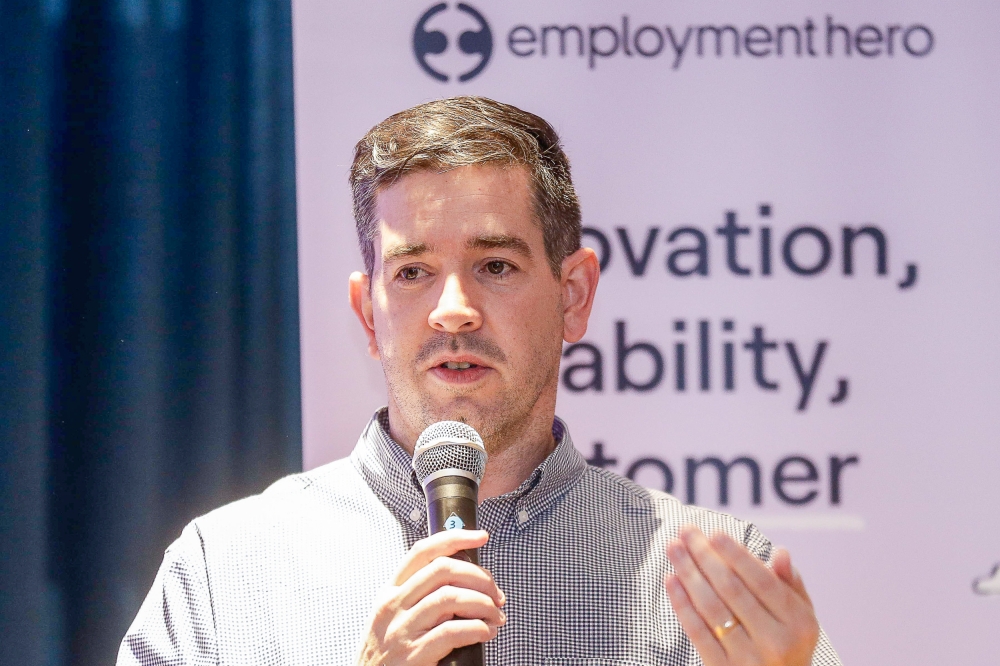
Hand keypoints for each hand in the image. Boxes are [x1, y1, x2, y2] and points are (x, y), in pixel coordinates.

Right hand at [358, 529, 505, 664]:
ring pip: (451, 598)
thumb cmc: (389, 653)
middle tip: (496, 594)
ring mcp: (402, 629)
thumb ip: (419, 595)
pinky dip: (477, 628)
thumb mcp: (394, 616)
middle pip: (443, 570)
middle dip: (479, 577)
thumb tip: (465, 577)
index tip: (481, 537)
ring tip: (496, 615)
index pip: (423, 551)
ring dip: (483, 604)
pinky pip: (453, 631)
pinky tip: (486, 632)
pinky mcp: (414, 655)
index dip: (455, 537)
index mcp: (390, 591)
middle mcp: (394, 605)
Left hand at [664, 525, 818, 665]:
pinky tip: (671, 580)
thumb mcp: (801, 618)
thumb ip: (790, 584)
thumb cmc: (788, 645)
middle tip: (685, 531)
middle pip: (732, 589)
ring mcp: (747, 658)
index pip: (763, 581)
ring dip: (688, 573)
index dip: (737, 555)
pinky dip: (682, 603)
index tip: (714, 532)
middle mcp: (774, 641)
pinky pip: (697, 632)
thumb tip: (780, 552)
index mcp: (798, 623)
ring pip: (711, 607)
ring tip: (674, 548)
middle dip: (705, 555)